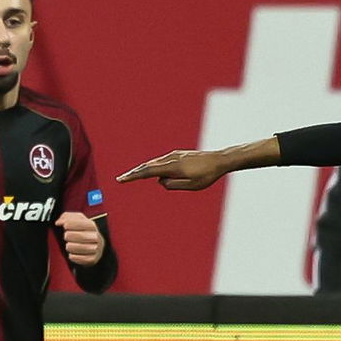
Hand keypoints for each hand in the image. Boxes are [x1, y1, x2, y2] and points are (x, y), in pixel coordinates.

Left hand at [54, 211, 104, 265]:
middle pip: (81, 236)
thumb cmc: (81, 231)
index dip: (71, 224)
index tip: (64, 226)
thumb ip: (67, 217)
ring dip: (71, 247)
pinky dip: (75, 257)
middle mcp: (96, 237)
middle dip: (70, 236)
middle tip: (66, 236)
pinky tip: (71, 254)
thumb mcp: (76, 221)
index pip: (83, 223)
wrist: (92, 244)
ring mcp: (96, 248)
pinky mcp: (94, 258)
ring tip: (68, 245)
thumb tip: (59, 222)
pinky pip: (84, 259)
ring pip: (83, 248)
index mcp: (92, 226)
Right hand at [116, 149, 233, 190]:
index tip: (121, 180)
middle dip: (134, 173)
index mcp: (172, 167)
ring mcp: (174, 155)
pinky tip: (151, 170)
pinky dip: (153, 166)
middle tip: (121, 179)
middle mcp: (171, 159)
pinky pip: (161, 161)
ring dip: (143, 169)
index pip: (148, 172)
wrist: (219, 160)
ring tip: (132, 175)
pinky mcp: (178, 154)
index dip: (133, 176)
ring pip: (154, 162)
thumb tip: (160, 182)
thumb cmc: (207, 175)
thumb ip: (174, 185)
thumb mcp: (192, 185)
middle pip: (147, 166)